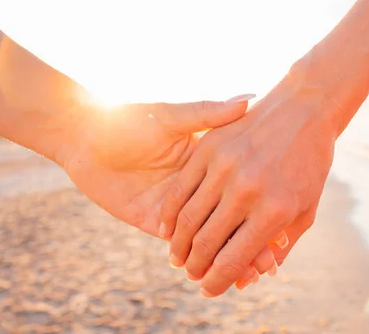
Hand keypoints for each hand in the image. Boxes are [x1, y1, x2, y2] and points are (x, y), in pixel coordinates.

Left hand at [59, 94, 280, 287]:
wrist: (84, 135)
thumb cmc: (128, 120)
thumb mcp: (172, 116)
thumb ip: (208, 113)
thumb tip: (248, 99)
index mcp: (204, 160)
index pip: (240, 185)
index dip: (261, 200)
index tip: (284, 213)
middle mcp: (194, 187)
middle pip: (229, 215)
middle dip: (253, 235)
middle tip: (277, 254)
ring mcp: (175, 207)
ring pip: (210, 234)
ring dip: (234, 252)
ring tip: (259, 269)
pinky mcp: (153, 221)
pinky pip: (180, 244)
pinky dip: (201, 258)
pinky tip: (222, 269)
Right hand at [160, 70, 338, 296]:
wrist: (304, 109)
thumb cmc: (308, 166)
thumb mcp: (305, 210)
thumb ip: (277, 247)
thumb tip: (246, 280)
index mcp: (275, 210)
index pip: (233, 260)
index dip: (217, 282)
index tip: (208, 290)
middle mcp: (248, 190)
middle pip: (206, 243)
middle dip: (195, 267)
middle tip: (191, 273)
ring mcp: (225, 167)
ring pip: (188, 218)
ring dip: (178, 245)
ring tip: (177, 256)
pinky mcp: (209, 148)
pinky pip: (180, 188)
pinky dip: (170, 213)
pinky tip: (168, 227)